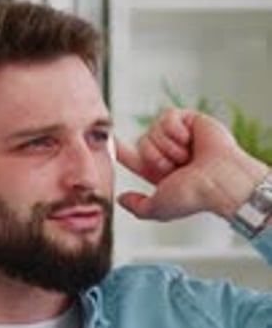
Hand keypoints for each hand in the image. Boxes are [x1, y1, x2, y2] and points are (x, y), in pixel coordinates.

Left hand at [116, 108, 268, 221]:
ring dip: (167, 147)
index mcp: (162, 172)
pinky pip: (167, 117)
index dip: (121, 152)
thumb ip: (138, 207)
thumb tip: (120, 199)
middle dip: (154, 157)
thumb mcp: (159, 209)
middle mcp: (170, 153)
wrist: (219, 180)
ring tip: (187, 156)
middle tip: (175, 167)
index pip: (136, 159)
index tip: (108, 144)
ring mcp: (180, 136)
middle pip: (142, 144)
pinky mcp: (189, 120)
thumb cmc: (193, 196)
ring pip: (152, 131)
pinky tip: (190, 141)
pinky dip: (175, 131)